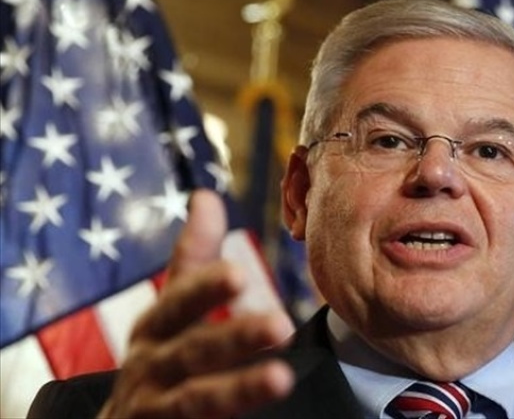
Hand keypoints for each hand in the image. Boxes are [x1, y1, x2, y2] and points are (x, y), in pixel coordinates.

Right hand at [98, 190, 294, 417]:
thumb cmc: (160, 354)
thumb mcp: (171, 307)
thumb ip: (192, 256)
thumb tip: (206, 195)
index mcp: (157, 325)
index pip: (181, 299)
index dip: (206, 288)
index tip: (239, 274)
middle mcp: (153, 364)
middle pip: (194, 348)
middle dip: (234, 337)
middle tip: (281, 325)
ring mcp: (157, 406)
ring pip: (199, 398)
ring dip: (240, 388)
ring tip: (282, 379)